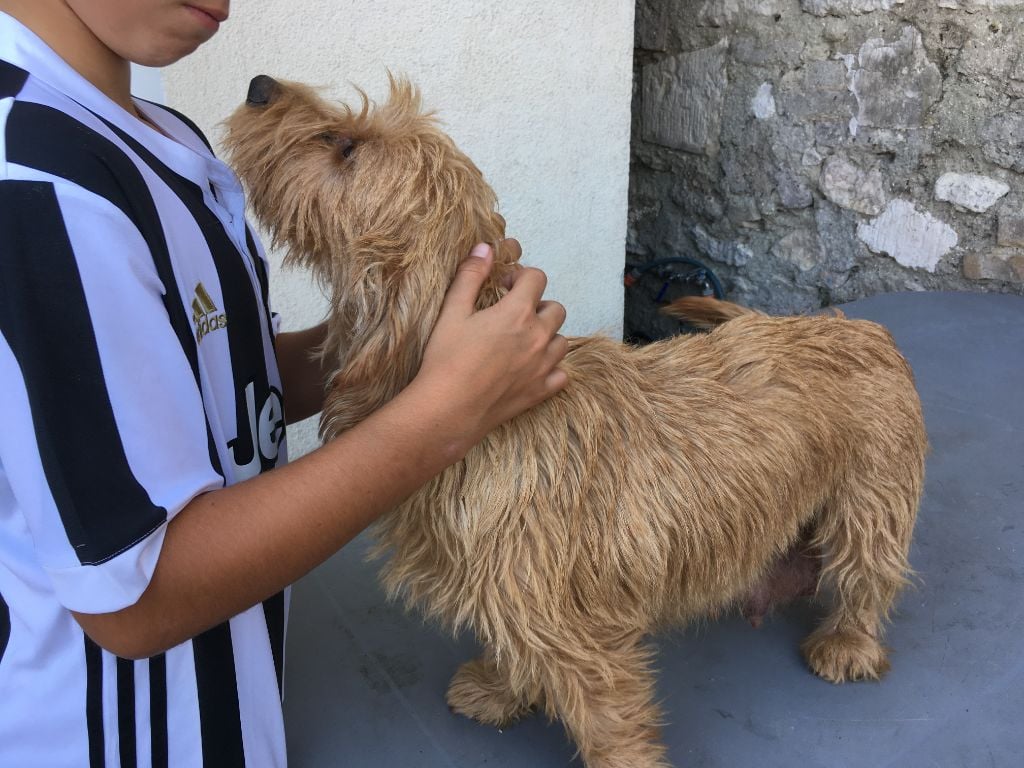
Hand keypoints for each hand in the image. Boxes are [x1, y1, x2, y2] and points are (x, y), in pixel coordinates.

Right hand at [411, 240, 567, 455]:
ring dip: (547, 335)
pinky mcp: (540, 391)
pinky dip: (552, 368)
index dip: (522, 277)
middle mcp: (538, 337)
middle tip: (514, 314)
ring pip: (562, 341)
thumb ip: (471, 276)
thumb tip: (484, 248)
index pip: (538, 278)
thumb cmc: (446, 359)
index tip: (505, 287)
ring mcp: (543, 366)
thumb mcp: (452, 312)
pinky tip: (532, 368)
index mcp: (518, 313)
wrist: (448, 409)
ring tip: (523, 341)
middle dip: (538, 305)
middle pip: (556, 309)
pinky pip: (562, 374)